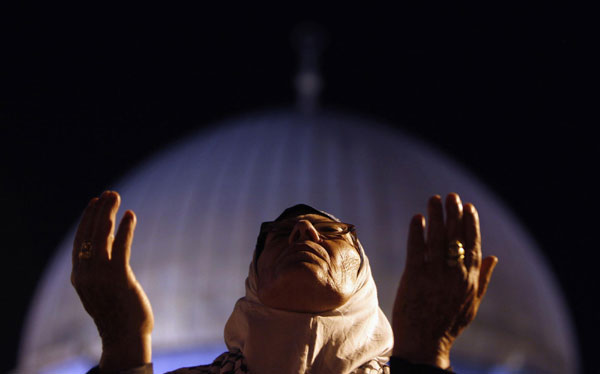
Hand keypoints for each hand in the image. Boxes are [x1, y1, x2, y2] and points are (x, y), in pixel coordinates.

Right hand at [71, 191, 153, 370]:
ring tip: (116, 197)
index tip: (95, 202)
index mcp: (79, 277)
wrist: (124, 337)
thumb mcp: (106, 284)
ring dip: (109, 214)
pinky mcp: (118, 279)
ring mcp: (100, 277)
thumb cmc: (119, 310)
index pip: (80, 241)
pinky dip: (125, 229)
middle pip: (89, 235)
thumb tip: (111, 234)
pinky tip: (131, 215)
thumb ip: (106, 261)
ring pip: (102, 237)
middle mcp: (85, 275)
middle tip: (109, 193)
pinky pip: (121, 248)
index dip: (87, 220)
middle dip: (99, 211)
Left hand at [392, 193, 497, 368]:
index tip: (469, 206)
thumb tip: (493, 257)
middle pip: (456, 237)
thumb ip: (483, 278)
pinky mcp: (414, 278)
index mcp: (470, 280)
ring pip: (436, 239)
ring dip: (435, 217)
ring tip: (434, 200)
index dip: (471, 224)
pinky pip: (416, 250)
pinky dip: (417, 232)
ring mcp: (434, 275)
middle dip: (454, 214)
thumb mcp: (471, 303)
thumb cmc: (448, 323)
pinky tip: (416, 218)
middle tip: (451, 196)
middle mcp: (454, 275)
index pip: (473, 245)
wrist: (425, 344)